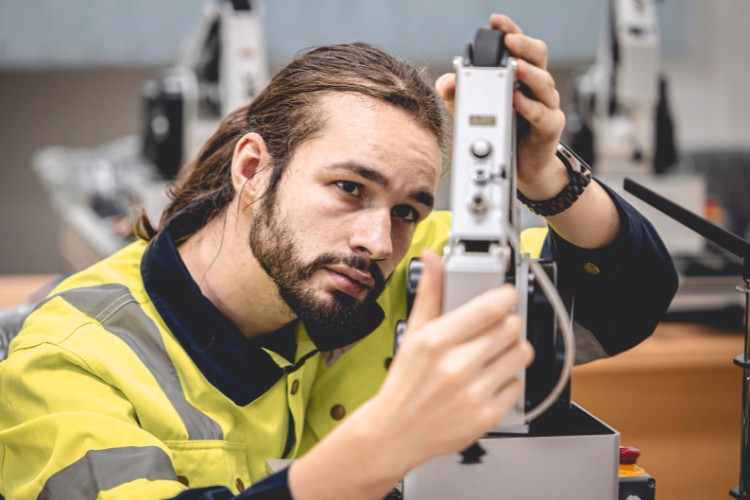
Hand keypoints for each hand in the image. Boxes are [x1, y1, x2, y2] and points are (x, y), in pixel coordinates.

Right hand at [368, 250, 533, 470]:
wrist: (395, 432)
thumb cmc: (405, 382)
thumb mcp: (413, 333)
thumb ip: (429, 293)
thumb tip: (432, 258)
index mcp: (436, 340)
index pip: (490, 307)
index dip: (505, 296)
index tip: (505, 296)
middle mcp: (457, 366)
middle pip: (512, 327)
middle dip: (508, 323)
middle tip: (496, 328)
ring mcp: (474, 392)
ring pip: (521, 354)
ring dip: (513, 350)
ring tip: (494, 354)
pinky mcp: (487, 415)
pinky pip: (518, 384)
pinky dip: (508, 380)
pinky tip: (488, 380)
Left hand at [436, 14, 567, 198]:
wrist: (519, 166)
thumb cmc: (500, 131)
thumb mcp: (470, 110)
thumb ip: (457, 93)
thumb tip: (448, 80)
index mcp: (520, 75)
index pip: (518, 46)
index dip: (509, 30)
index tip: (495, 21)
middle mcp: (536, 86)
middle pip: (538, 56)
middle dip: (524, 45)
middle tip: (509, 42)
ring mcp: (546, 105)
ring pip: (544, 83)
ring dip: (529, 74)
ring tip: (514, 68)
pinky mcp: (550, 127)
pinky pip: (542, 114)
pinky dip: (529, 107)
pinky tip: (517, 100)